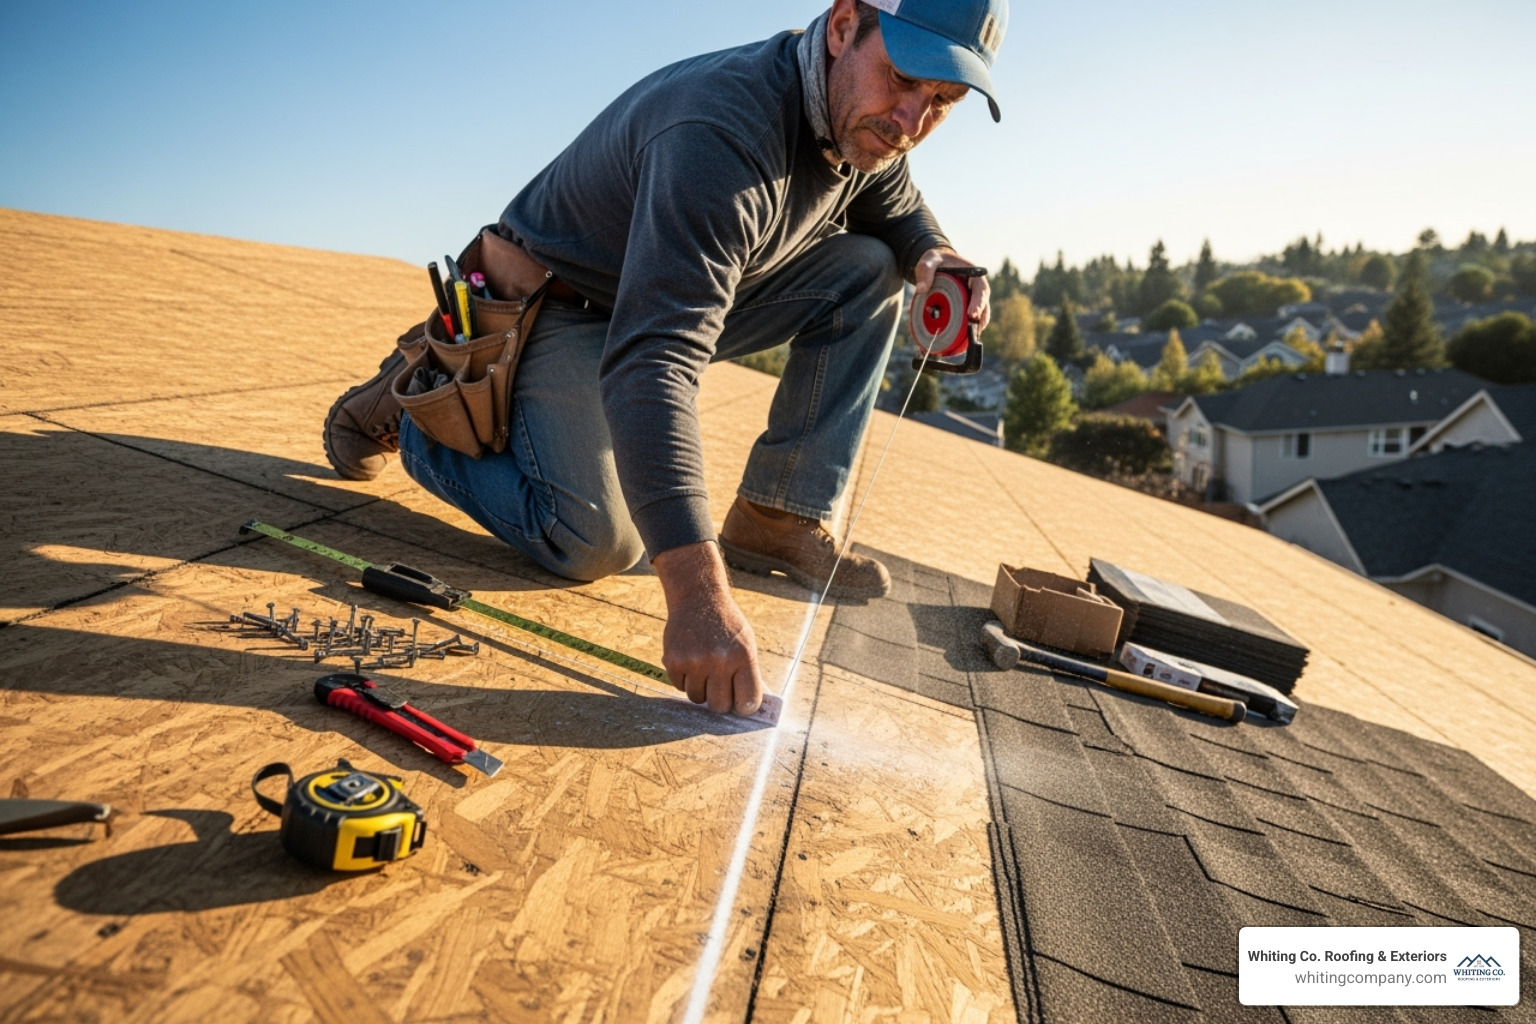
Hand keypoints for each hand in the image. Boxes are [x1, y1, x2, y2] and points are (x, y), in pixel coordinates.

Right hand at [652, 540, 763, 716]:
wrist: (698, 598)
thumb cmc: (726, 625)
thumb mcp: (746, 643)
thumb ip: (748, 674)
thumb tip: (750, 708)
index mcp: (743, 657)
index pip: (748, 702)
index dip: (744, 707)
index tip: (740, 705)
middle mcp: (719, 661)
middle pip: (719, 706)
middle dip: (720, 701)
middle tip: (720, 688)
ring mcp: (694, 662)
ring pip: (697, 699)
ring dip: (701, 689)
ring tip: (704, 669)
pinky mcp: (674, 661)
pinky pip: (680, 687)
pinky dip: (685, 679)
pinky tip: (690, 660)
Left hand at [914, 247, 991, 331]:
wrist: (936, 263)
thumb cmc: (935, 261)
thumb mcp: (929, 261)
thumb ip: (925, 272)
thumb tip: (921, 290)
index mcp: (973, 274)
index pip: (981, 288)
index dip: (979, 302)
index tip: (973, 314)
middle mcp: (976, 287)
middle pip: (984, 304)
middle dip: (980, 318)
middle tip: (973, 330)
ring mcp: (972, 297)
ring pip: (981, 313)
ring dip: (977, 326)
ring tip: (970, 338)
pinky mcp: (966, 306)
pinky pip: (971, 318)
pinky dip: (969, 327)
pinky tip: (963, 339)